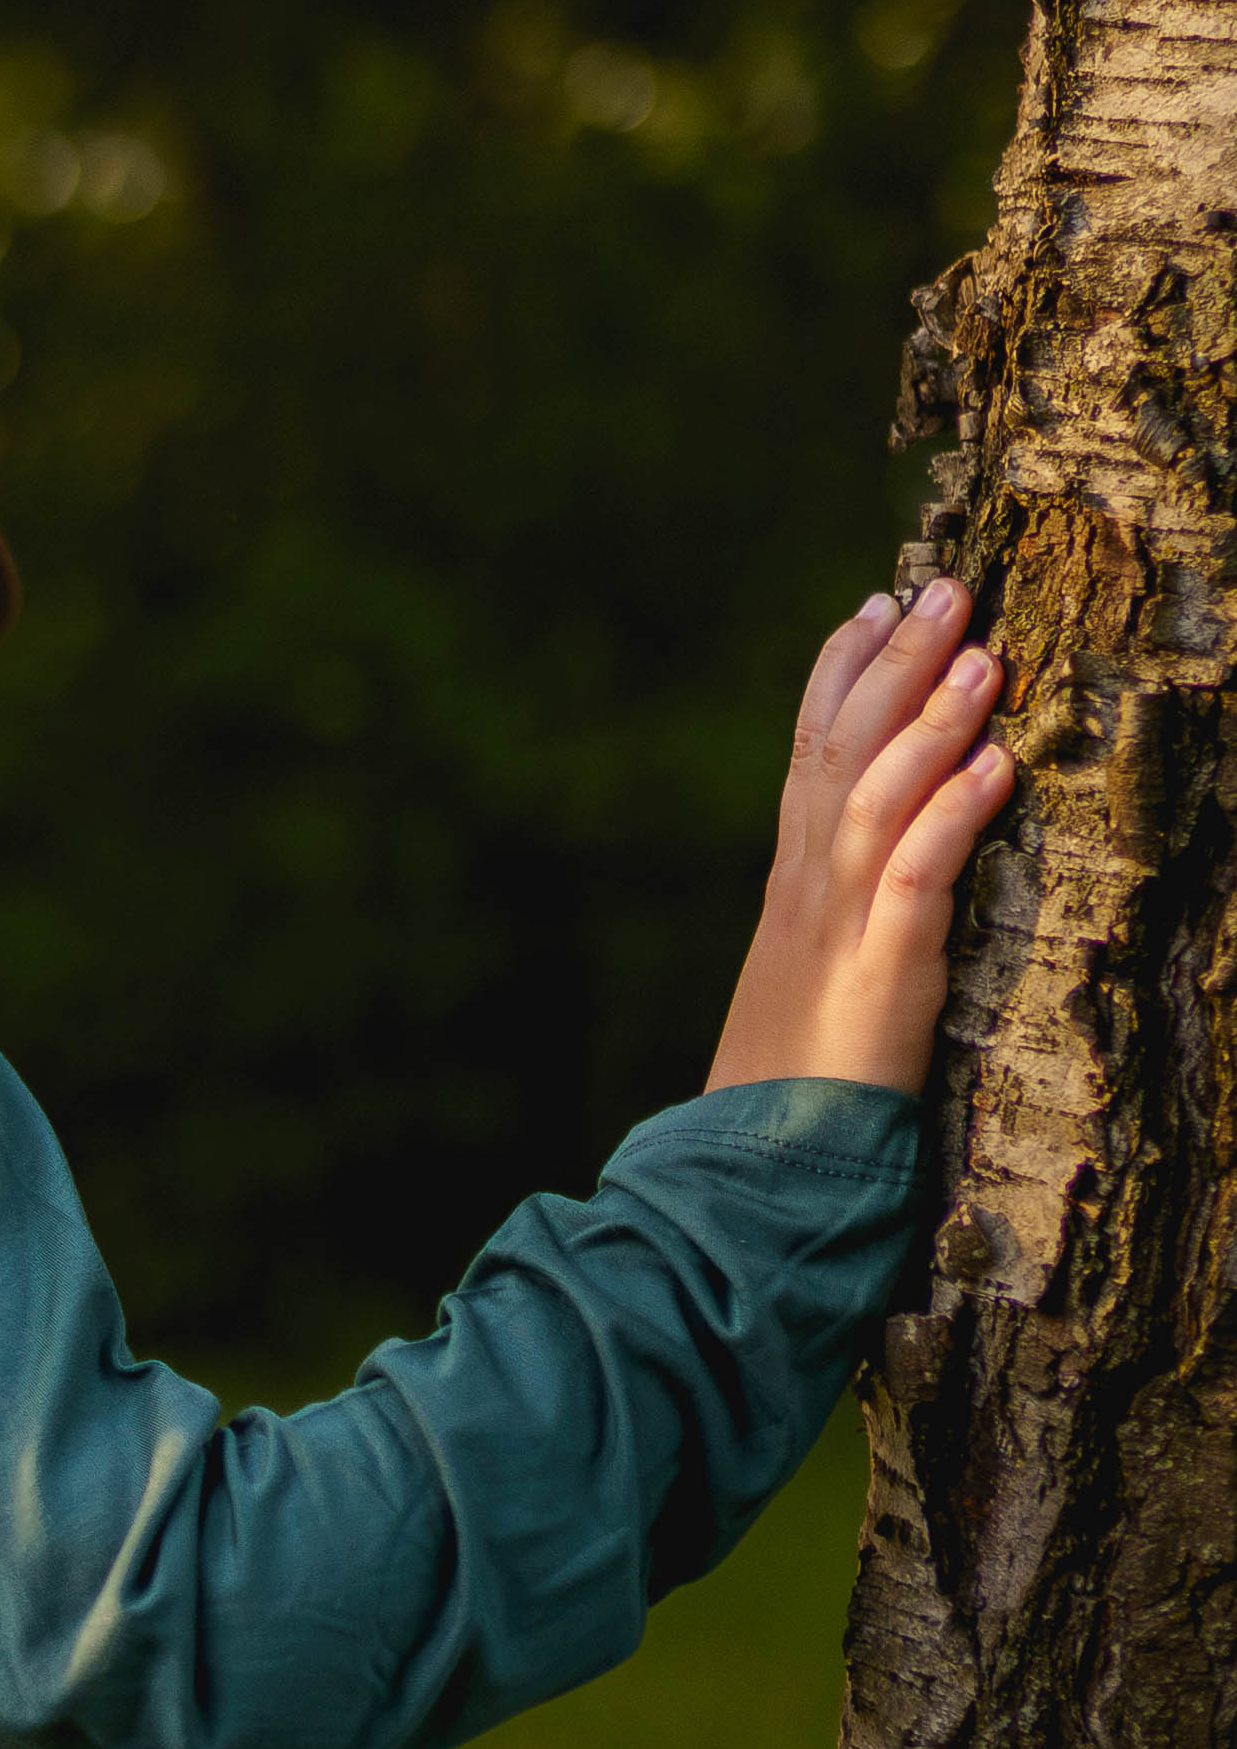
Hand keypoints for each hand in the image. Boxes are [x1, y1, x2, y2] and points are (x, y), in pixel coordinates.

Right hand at [707, 577, 1012, 1100]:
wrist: (752, 1160)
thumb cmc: (790, 1074)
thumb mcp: (807, 970)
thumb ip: (837, 907)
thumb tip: (877, 856)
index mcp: (790, 879)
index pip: (810, 748)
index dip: (840, 669)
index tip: (875, 601)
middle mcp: (805, 883)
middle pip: (844, 747)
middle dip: (896, 663)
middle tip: (945, 588)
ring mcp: (837, 922)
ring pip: (879, 795)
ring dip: (934, 720)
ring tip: (987, 656)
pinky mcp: (879, 971)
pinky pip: (915, 876)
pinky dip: (954, 814)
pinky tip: (996, 767)